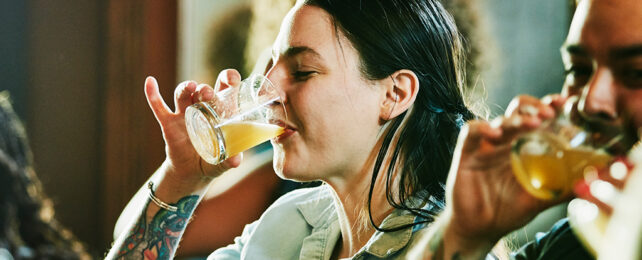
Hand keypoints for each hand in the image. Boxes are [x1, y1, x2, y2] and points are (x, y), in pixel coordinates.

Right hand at [144, 69, 243, 184]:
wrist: (192, 173)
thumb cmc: (213, 161)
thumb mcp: (223, 161)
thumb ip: (230, 159)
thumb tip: (235, 161)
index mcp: (220, 111)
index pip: (225, 87)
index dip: (229, 78)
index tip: (231, 79)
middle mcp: (202, 108)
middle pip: (202, 90)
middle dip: (205, 88)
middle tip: (208, 93)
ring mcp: (184, 114)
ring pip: (183, 94)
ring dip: (185, 88)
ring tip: (190, 86)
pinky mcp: (169, 123)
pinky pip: (159, 107)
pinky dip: (153, 95)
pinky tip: (150, 82)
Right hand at [443, 95, 566, 245]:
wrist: (479, 228)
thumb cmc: (508, 211)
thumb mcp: (540, 199)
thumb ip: (563, 189)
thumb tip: (593, 183)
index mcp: (525, 146)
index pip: (538, 117)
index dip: (549, 106)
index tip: (563, 103)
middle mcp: (507, 141)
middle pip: (518, 110)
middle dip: (534, 106)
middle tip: (549, 113)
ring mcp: (487, 145)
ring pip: (500, 119)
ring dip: (517, 118)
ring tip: (531, 123)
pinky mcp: (467, 152)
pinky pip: (472, 131)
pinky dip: (483, 127)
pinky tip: (495, 132)